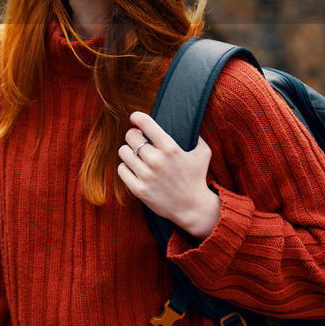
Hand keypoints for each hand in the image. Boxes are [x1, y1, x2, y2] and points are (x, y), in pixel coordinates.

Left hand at [117, 110, 220, 239]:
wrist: (193, 208)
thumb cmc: (197, 178)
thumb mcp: (203, 153)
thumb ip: (197, 137)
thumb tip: (191, 124)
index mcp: (170, 148)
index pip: (145, 123)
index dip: (136, 117)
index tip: (135, 118)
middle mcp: (156, 160)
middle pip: (130, 136)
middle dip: (133, 136)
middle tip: (138, 140)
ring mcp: (146, 175)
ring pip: (123, 152)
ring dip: (128, 152)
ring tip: (136, 156)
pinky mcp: (139, 189)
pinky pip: (121, 170)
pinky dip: (126, 168)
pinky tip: (134, 169)